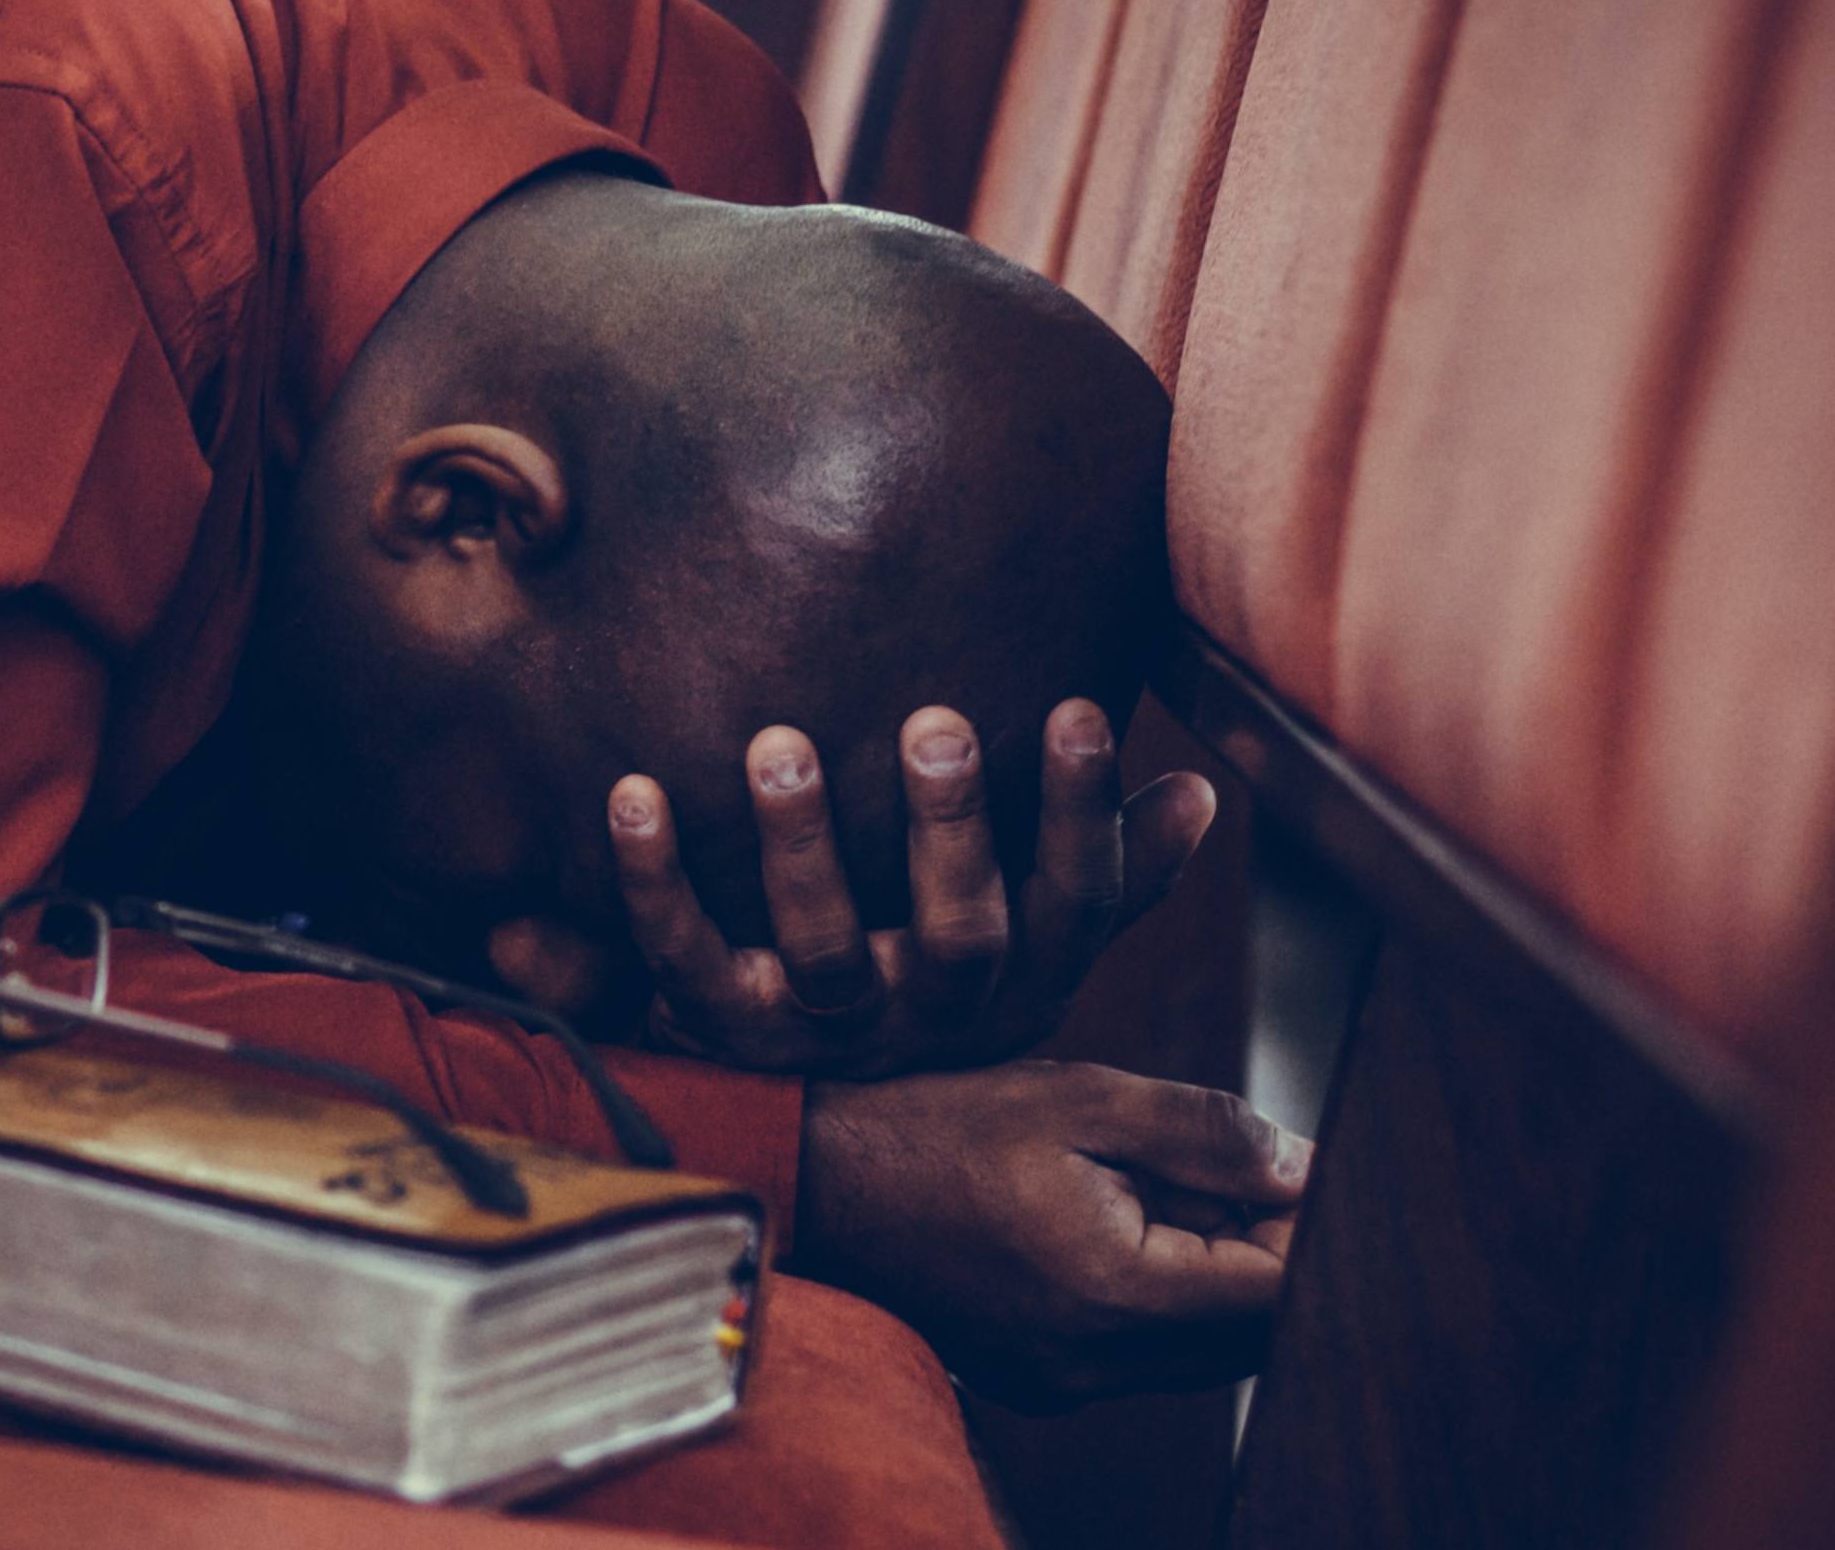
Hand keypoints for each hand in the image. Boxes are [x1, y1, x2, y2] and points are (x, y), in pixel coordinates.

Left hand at [612, 700, 1213, 1076]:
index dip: (1081, 813)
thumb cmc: (945, 984)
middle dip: (952, 828)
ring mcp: (827, 1027)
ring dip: (800, 844)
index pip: (1073, 901)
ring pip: (821, 947)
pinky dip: (653, 879)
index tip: (1079, 708)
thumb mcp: (1040, 944)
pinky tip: (633, 792)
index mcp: (1018, 979)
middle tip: (938, 724)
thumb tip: (1200, 791)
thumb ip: (1114, 872)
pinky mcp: (725, 1026)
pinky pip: (683, 957)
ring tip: (780, 745)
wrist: (820, 1127)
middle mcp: (932, 1012)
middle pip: (959, 932)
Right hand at [792, 1061, 1304, 1411]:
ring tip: (1150, 1192)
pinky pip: (1148, 1355)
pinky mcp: (1044, 1383)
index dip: (1309, 1230)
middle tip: (1219, 1171)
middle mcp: (1093, 1362)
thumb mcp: (1080, 1099)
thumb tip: (1307, 1169)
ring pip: (1207, 1350)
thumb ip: (1207, 1133)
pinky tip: (1111, 1227)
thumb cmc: (936, 1129)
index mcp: (1109, 1290)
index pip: (1280, 1295)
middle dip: (1266, 1252)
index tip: (1290, 1169)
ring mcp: (1065, 1383)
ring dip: (1215, 1276)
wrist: (814, 1184)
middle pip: (1254, 1334)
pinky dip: (1162, 1296)